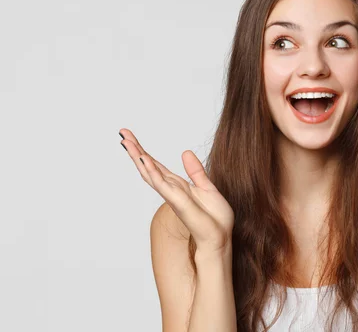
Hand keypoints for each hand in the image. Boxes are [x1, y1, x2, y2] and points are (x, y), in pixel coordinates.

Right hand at [119, 128, 233, 254]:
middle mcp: (172, 190)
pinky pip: (163, 184)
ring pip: (151, 173)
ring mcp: (172, 196)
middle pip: (149, 167)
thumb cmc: (215, 219)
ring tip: (127, 142)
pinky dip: (153, 172)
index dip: (144, 151)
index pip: (157, 165)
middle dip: (136, 150)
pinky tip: (144, 160)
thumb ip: (196, 171)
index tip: (131, 137)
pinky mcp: (178, 202)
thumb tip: (185, 152)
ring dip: (139, 157)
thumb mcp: (207, 188)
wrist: (220, 238)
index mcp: (178, 186)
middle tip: (123, 133)